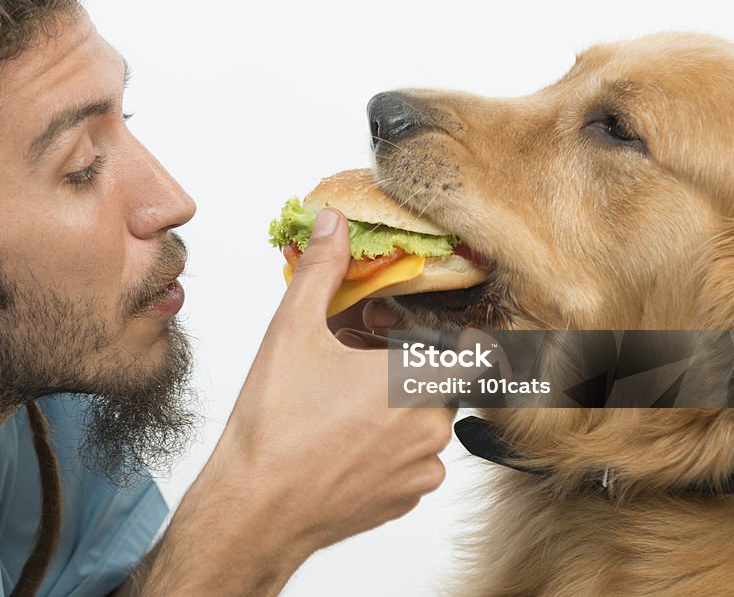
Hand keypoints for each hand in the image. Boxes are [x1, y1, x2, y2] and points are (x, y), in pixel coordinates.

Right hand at [125, 209, 456, 596]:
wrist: (256, 508)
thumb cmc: (275, 424)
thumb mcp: (293, 330)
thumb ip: (323, 271)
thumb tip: (333, 225)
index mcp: (416, 380)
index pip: (477, 350)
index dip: (456, 336)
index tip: (424, 332)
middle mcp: (431, 427)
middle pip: (442, 383)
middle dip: (409, 369)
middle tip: (361, 363)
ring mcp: (421, 470)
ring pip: (426, 424)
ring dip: (398, 409)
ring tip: (344, 404)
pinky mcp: (405, 501)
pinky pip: (413, 463)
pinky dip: (389, 448)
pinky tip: (344, 442)